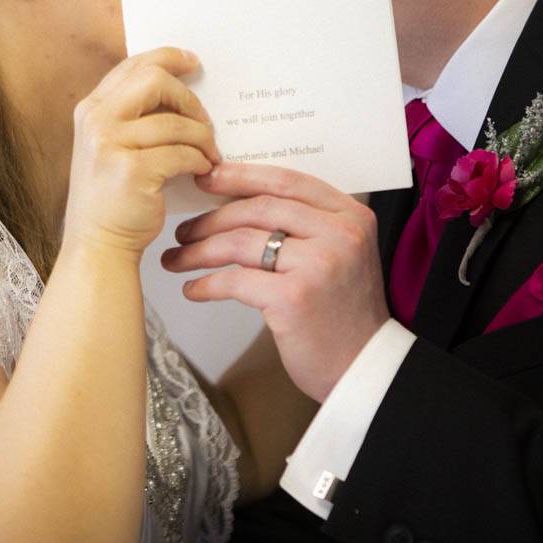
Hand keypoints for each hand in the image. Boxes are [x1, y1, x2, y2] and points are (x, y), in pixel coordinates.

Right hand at [62, 47, 221, 259]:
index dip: (167, 58)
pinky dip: (199, 160)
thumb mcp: (110, 147)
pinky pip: (182, 152)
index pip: (133, 66)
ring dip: (202, 137)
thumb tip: (179, 93)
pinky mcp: (132, 169)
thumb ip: (131, 116)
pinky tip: (203, 171)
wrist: (98, 245)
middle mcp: (96, 121)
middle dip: (188, 98)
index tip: (193, 63)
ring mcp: (110, 144)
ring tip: (210, 154)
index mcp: (91, 109)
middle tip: (205, 120)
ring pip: (175, 122)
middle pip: (154, 80)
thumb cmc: (111, 200)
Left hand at [160, 162, 388, 401]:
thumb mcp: (339, 253)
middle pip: (258, 208)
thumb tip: (237, 203)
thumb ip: (305, 225)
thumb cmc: (343, 311)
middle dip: (211, 218)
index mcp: (350, 215)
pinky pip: (235, 280)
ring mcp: (318, 265)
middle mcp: (339, 234)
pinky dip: (207, 284)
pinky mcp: (294, 298)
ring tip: (177, 258)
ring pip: (241, 241)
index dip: (239, 177)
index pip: (285, 181)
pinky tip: (194, 289)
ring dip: (200, 250)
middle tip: (184, 229)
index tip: (205, 178)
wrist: (365, 366)